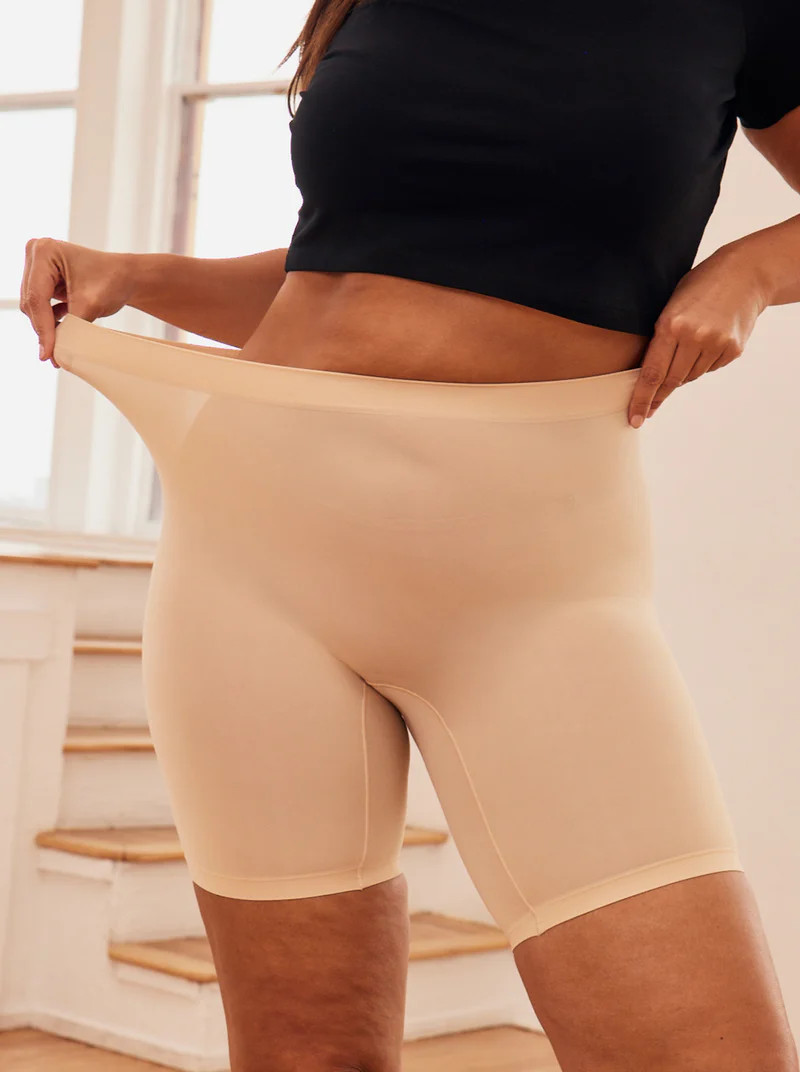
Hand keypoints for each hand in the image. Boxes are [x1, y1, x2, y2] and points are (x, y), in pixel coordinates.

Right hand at [19, 238, 133, 367]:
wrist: (127, 276)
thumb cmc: (113, 281)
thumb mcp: (90, 305)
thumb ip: (69, 328)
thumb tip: (53, 355)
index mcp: (45, 251)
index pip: (37, 297)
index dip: (42, 328)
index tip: (48, 354)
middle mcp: (37, 253)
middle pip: (31, 302)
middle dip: (43, 329)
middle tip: (53, 357)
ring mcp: (38, 266)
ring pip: (33, 306)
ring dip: (46, 326)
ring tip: (59, 348)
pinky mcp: (44, 278)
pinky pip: (40, 305)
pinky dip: (50, 321)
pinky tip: (63, 333)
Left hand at [627, 245, 768, 426]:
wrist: (745, 274)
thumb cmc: (700, 287)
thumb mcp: (671, 306)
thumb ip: (661, 338)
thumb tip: (649, 376)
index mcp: (671, 325)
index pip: (651, 373)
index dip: (642, 400)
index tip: (636, 419)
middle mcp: (693, 337)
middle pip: (670, 381)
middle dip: (658, 397)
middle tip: (648, 410)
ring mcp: (716, 344)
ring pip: (690, 377)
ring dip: (682, 375)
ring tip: (686, 352)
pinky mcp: (733, 349)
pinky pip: (709, 369)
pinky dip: (703, 364)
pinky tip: (706, 344)